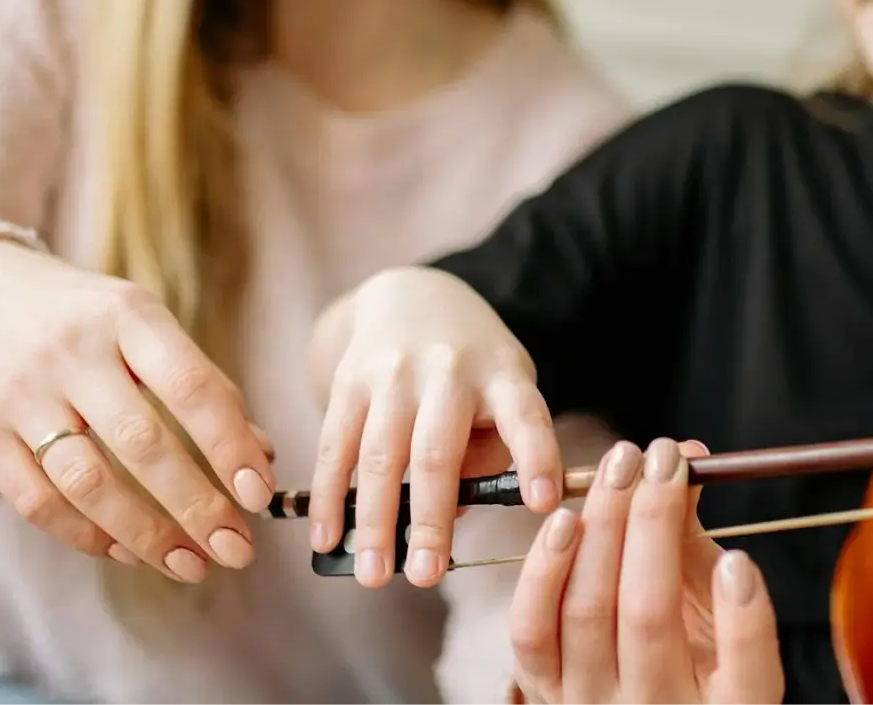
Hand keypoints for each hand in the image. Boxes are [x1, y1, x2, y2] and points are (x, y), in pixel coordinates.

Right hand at [0, 238, 275, 579]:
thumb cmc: (83, 318)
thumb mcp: (143, 326)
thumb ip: (201, 386)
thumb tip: (261, 459)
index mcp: (127, 316)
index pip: (192, 387)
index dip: (230, 446)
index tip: (260, 495)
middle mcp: (71, 352)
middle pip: (141, 444)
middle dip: (197, 507)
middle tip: (237, 549)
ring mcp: (19, 394)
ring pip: (87, 483)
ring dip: (146, 534)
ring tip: (191, 565)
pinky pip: (38, 502)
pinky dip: (88, 536)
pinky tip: (128, 552)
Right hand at [308, 266, 563, 587]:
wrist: (411, 296)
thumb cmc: (471, 370)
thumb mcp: (503, 391)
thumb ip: (489, 453)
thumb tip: (452, 519)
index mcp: (502, 376)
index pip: (526, 417)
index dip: (537, 459)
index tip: (543, 505)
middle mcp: (449, 370)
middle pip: (437, 451)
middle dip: (430, 519)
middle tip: (426, 577)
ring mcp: (394, 373)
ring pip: (380, 455)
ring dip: (373, 521)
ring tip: (375, 574)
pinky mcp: (350, 381)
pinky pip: (336, 446)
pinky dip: (330, 498)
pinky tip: (328, 540)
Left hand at [511, 438, 781, 704]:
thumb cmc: (683, 659)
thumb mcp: (714, 616)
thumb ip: (700, 549)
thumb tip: (688, 458)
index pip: (744, 666)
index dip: (744, 614)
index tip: (738, 560)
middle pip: (648, 614)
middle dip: (653, 521)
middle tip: (662, 457)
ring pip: (587, 610)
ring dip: (601, 526)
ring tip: (620, 466)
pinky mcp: (542, 694)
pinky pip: (531, 630)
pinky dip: (544, 570)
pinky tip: (566, 518)